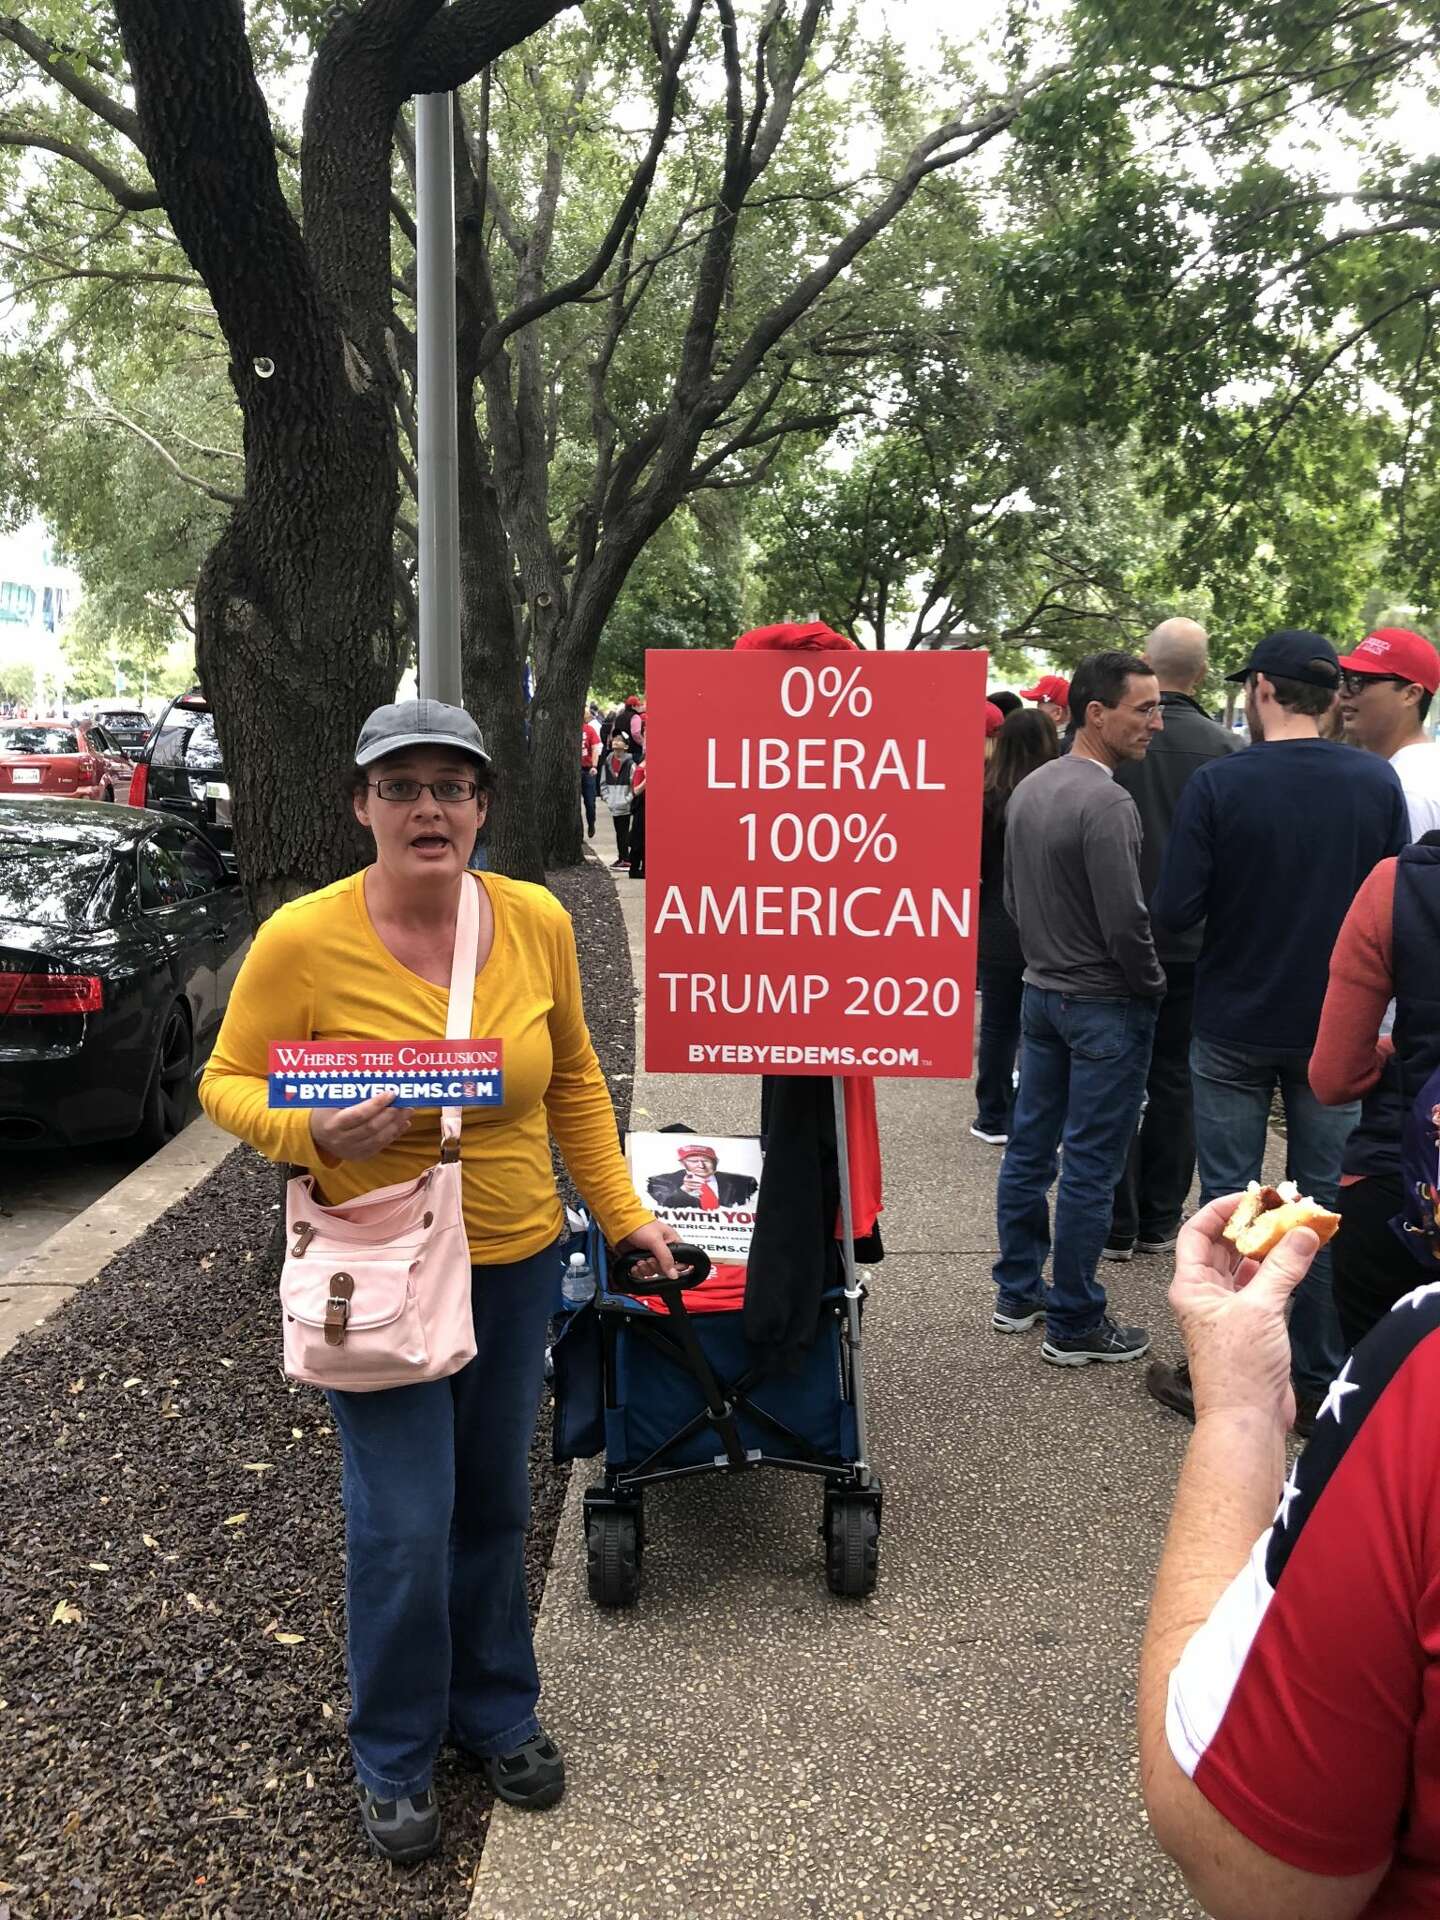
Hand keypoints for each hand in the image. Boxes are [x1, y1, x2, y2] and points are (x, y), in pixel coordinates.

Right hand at [308, 1089, 410, 1162]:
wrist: (315, 1136)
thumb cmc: (325, 1111)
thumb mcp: (331, 1100)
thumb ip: (351, 1092)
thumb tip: (377, 1080)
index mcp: (333, 1124)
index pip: (359, 1115)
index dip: (377, 1104)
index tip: (391, 1093)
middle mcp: (342, 1140)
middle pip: (372, 1128)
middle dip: (391, 1114)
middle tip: (405, 1102)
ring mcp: (351, 1150)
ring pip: (379, 1138)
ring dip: (396, 1124)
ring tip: (407, 1111)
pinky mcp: (360, 1156)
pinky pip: (380, 1146)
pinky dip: (394, 1134)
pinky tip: (403, 1123)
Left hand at [616, 1220, 681, 1281]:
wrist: (620, 1223)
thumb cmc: (640, 1225)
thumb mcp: (656, 1241)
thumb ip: (666, 1258)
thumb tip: (674, 1274)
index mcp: (672, 1242)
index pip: (681, 1261)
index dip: (675, 1267)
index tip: (665, 1267)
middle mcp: (663, 1250)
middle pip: (665, 1269)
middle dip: (655, 1267)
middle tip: (649, 1260)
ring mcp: (651, 1255)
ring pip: (653, 1272)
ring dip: (645, 1269)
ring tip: (640, 1261)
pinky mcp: (641, 1259)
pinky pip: (643, 1272)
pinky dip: (638, 1271)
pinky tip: (635, 1265)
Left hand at [1170, 1193, 1319, 1430]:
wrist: (1246, 1418)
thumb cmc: (1238, 1367)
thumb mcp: (1261, 1309)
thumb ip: (1283, 1268)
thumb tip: (1304, 1232)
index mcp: (1190, 1286)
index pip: (1197, 1233)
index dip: (1221, 1211)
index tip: (1252, 1196)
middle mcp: (1204, 1294)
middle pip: (1223, 1247)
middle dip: (1251, 1226)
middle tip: (1282, 1207)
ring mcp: (1227, 1310)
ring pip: (1244, 1266)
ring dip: (1267, 1247)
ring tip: (1294, 1226)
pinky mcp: (1249, 1325)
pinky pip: (1260, 1287)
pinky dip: (1277, 1271)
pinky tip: (1295, 1258)